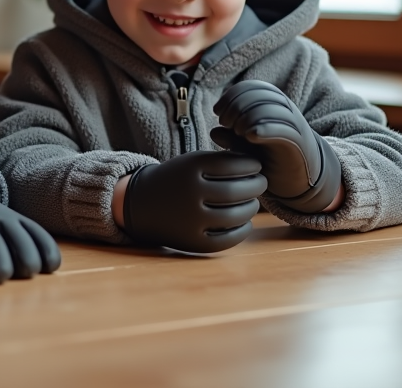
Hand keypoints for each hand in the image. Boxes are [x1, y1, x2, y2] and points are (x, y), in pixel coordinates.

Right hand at [123, 151, 265, 252]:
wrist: (139, 204)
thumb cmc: (176, 179)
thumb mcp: (191, 162)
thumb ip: (221, 161)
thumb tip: (259, 167)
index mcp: (189, 168)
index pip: (233, 164)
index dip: (251, 164)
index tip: (257, 165)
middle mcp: (190, 192)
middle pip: (237, 190)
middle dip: (256, 185)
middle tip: (261, 183)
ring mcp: (190, 219)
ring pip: (236, 215)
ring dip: (251, 208)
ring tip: (253, 202)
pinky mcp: (192, 241)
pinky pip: (227, 239)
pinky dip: (242, 231)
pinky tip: (245, 223)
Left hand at [210, 79, 341, 212]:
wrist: (303, 177)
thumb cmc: (271, 159)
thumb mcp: (247, 148)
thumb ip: (232, 139)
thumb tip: (214, 132)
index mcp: (272, 105)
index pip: (252, 87)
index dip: (231, 95)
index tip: (218, 112)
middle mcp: (285, 110)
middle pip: (259, 95)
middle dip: (236, 105)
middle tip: (225, 122)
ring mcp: (293, 125)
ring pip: (270, 109)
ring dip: (248, 116)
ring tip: (237, 131)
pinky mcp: (298, 142)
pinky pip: (284, 129)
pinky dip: (266, 129)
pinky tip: (251, 136)